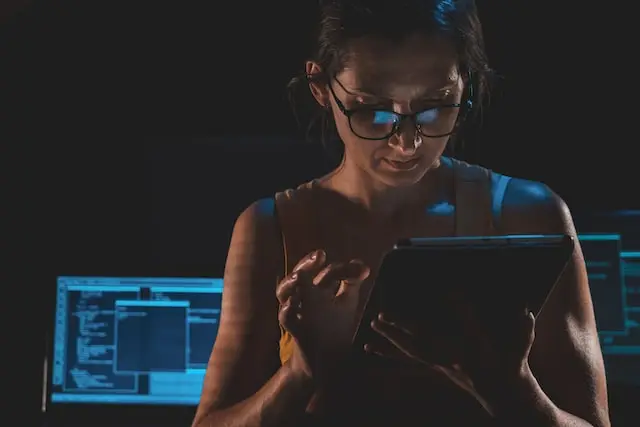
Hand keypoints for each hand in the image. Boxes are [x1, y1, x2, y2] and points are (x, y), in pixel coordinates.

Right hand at [276, 249, 369, 383]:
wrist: (323, 360)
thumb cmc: (333, 327)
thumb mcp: (345, 302)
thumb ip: (351, 282)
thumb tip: (363, 265)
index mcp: (319, 288)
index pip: (329, 272)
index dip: (344, 269)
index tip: (363, 271)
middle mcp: (304, 296)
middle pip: (300, 275)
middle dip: (307, 264)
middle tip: (320, 255)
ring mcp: (296, 312)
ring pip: (284, 293)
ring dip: (290, 284)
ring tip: (299, 277)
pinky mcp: (294, 331)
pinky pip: (285, 319)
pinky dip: (287, 310)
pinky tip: (294, 304)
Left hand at [365, 298, 535, 413]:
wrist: (503, 395)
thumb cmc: (513, 367)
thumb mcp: (521, 347)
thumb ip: (524, 329)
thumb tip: (524, 309)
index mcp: (475, 350)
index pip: (464, 326)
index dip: (458, 308)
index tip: (449, 291)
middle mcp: (454, 358)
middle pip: (425, 341)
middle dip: (405, 327)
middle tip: (384, 315)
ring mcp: (442, 364)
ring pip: (412, 351)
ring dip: (393, 337)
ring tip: (375, 323)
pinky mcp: (436, 366)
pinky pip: (409, 360)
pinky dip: (390, 353)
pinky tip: (371, 347)